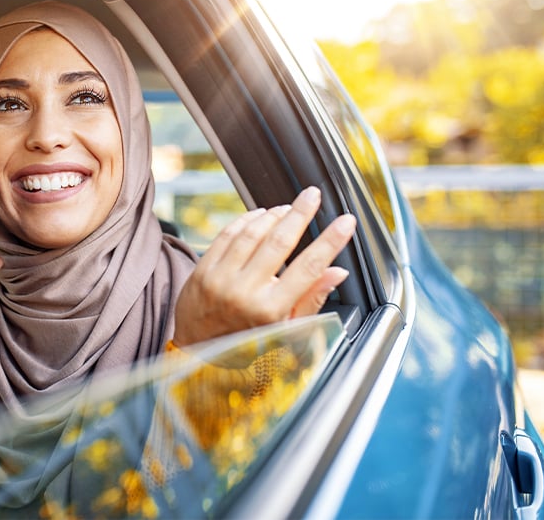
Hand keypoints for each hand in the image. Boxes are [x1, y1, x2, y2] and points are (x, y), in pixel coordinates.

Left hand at [173, 186, 355, 346]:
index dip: (331, 241)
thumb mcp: (284, 331)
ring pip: (253, 234)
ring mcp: (221, 279)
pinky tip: (259, 215)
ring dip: (273, 215)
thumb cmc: (246, 342)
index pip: (308, 268)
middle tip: (313, 195)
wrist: (197, 348)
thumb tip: (337, 272)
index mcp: (271, 310)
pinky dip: (246, 221)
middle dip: (301, 214)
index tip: (346, 221)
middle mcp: (245, 292)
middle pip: (280, 242)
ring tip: (288, 208)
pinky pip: (227, 235)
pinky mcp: (203, 269)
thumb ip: (310, 300)